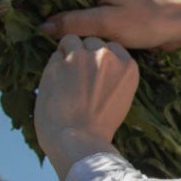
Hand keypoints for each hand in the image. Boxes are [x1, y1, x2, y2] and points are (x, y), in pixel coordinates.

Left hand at [36, 35, 139, 180]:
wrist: (78, 140)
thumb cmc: (99, 126)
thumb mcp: (120, 97)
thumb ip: (114, 76)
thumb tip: (98, 65)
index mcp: (127, 66)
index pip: (112, 46)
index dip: (100, 56)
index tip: (95, 70)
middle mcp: (107, 57)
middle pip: (92, 40)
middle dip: (83, 53)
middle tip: (76, 74)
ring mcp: (81, 57)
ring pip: (70, 40)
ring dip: (66, 53)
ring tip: (63, 75)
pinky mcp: (58, 63)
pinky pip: (54, 56)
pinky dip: (52, 67)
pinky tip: (54, 84)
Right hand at [40, 0, 180, 50]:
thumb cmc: (149, 20)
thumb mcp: (107, 23)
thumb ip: (74, 23)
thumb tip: (41, 26)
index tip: (24, 16)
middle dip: (52, 11)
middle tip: (35, 33)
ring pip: (79, 4)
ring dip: (69, 19)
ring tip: (52, 39)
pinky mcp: (119, 5)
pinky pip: (93, 11)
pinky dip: (84, 23)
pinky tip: (77, 39)